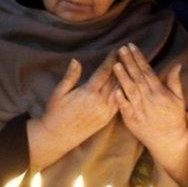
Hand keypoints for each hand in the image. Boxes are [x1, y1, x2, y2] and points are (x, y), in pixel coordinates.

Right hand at [27, 56, 117, 170]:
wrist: (58, 136)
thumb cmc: (56, 113)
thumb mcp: (59, 93)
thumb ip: (70, 76)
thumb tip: (76, 61)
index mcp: (89, 93)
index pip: (104, 72)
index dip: (111, 60)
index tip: (116, 50)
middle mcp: (100, 102)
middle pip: (115, 80)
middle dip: (122, 66)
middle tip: (128, 54)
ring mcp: (106, 112)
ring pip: (120, 91)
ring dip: (126, 79)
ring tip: (132, 68)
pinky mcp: (107, 119)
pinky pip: (120, 103)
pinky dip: (124, 93)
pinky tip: (128, 86)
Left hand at [112, 43, 187, 185]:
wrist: (168, 141)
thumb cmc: (174, 118)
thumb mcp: (179, 99)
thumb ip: (175, 81)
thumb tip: (177, 64)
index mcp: (160, 92)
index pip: (148, 71)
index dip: (139, 58)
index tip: (132, 46)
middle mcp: (149, 99)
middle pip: (137, 77)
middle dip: (129, 62)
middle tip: (121, 49)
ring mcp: (139, 110)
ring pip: (130, 90)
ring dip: (122, 77)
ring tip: (115, 64)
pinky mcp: (131, 120)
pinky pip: (124, 107)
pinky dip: (119, 98)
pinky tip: (113, 88)